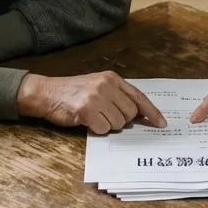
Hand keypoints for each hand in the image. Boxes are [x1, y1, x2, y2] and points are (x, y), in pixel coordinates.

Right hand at [16, 72, 166, 133]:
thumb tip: (139, 114)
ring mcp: (96, 97)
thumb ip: (117, 95)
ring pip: (118, 124)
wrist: (46, 93)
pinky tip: (86, 121)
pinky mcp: (86, 110)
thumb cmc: (72, 92)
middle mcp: (106, 85)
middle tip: (105, 116)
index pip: (139, 97)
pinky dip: (96, 130)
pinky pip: (103, 129)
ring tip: (93, 117)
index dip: (152, 112)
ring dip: (107, 125)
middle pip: (130, 114)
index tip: (161, 123)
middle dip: (121, 120)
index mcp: (112, 78)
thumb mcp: (97, 86)